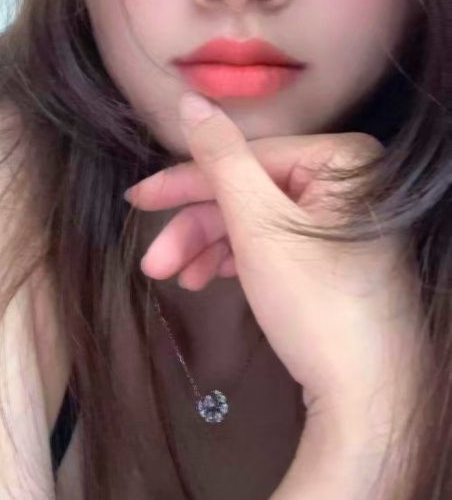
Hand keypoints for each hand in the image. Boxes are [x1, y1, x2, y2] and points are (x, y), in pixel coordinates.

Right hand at [125, 93, 429, 455]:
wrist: (364, 399)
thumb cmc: (314, 304)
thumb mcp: (257, 225)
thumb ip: (219, 158)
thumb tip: (188, 100)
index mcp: (342, 161)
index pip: (246, 159)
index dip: (185, 183)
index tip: (136, 202)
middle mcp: (350, 184)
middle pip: (248, 192)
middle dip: (195, 229)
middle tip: (153, 263)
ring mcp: (344, 224)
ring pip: (254, 221)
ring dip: (208, 248)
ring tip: (176, 280)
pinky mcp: (334, 260)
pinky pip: (273, 245)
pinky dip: (235, 261)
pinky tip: (207, 281)